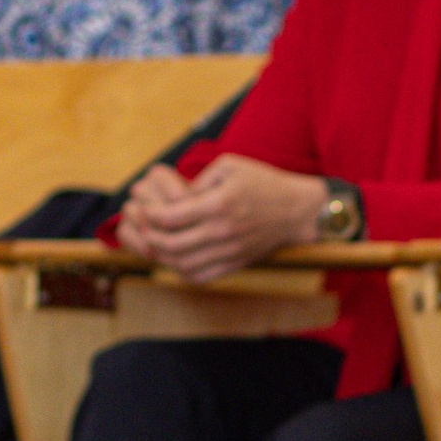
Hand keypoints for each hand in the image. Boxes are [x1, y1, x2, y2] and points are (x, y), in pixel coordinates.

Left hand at [110, 152, 327, 280]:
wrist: (296, 210)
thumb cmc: (262, 182)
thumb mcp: (229, 165)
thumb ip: (198, 180)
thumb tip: (173, 199)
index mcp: (220, 204)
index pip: (171, 217)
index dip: (150, 214)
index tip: (147, 208)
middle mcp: (223, 231)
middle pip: (171, 245)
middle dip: (148, 236)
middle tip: (144, 227)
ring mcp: (229, 251)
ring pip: (181, 264)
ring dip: (161, 256)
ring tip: (156, 242)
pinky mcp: (234, 264)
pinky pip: (199, 276)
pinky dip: (180, 269)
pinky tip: (175, 257)